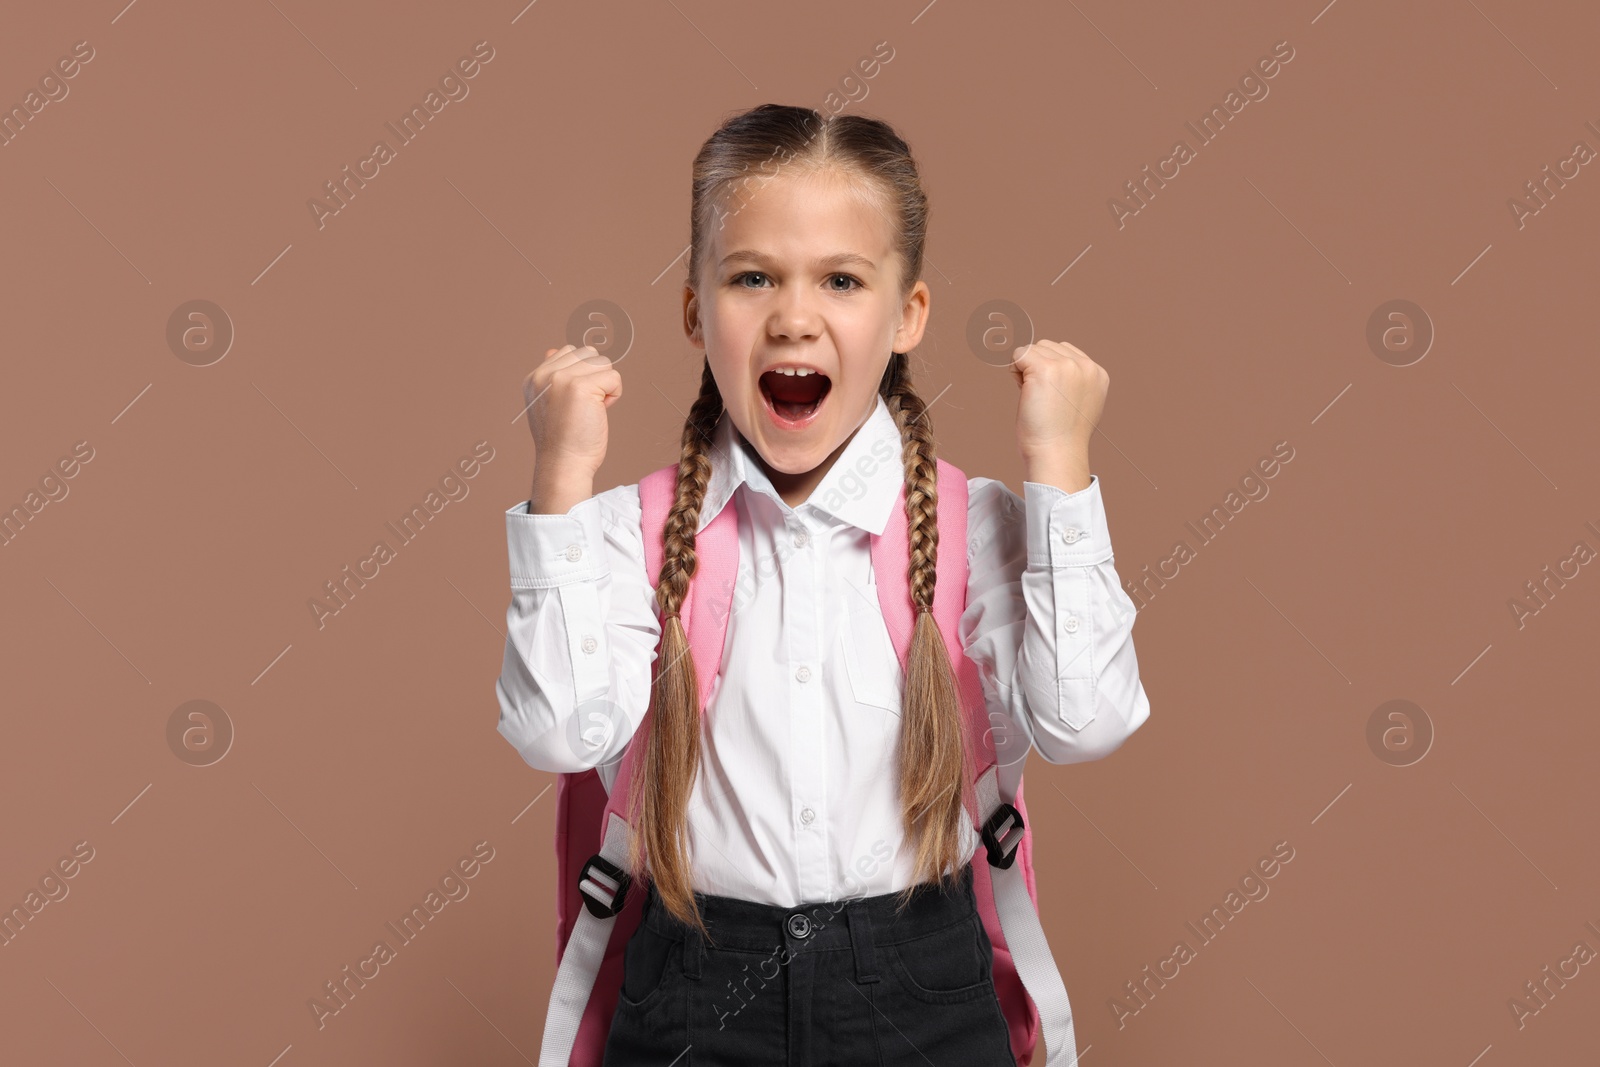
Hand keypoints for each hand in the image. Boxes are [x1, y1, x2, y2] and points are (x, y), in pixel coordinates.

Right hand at [523, 344, 621, 493]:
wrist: (564, 465)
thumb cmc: (563, 440)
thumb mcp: (549, 403)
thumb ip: (553, 377)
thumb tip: (556, 350)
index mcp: (534, 377)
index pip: (569, 352)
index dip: (582, 375)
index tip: (575, 402)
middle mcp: (544, 374)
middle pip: (588, 353)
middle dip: (595, 377)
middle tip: (586, 406)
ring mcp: (561, 378)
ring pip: (603, 362)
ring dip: (606, 385)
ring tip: (592, 409)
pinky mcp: (580, 387)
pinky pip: (614, 377)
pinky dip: (614, 395)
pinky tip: (600, 412)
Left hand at [1009, 340, 1106, 491]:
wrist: (1057, 454)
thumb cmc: (1061, 437)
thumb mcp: (1080, 404)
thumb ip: (1073, 382)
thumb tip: (1049, 369)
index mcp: (1097, 373)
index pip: (1065, 352)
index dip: (1050, 370)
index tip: (1051, 397)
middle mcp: (1085, 366)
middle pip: (1047, 346)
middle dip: (1037, 367)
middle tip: (1040, 398)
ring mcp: (1066, 366)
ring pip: (1032, 349)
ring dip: (1025, 369)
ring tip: (1033, 396)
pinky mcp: (1045, 369)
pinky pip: (1019, 354)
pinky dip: (1014, 370)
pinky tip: (1023, 391)